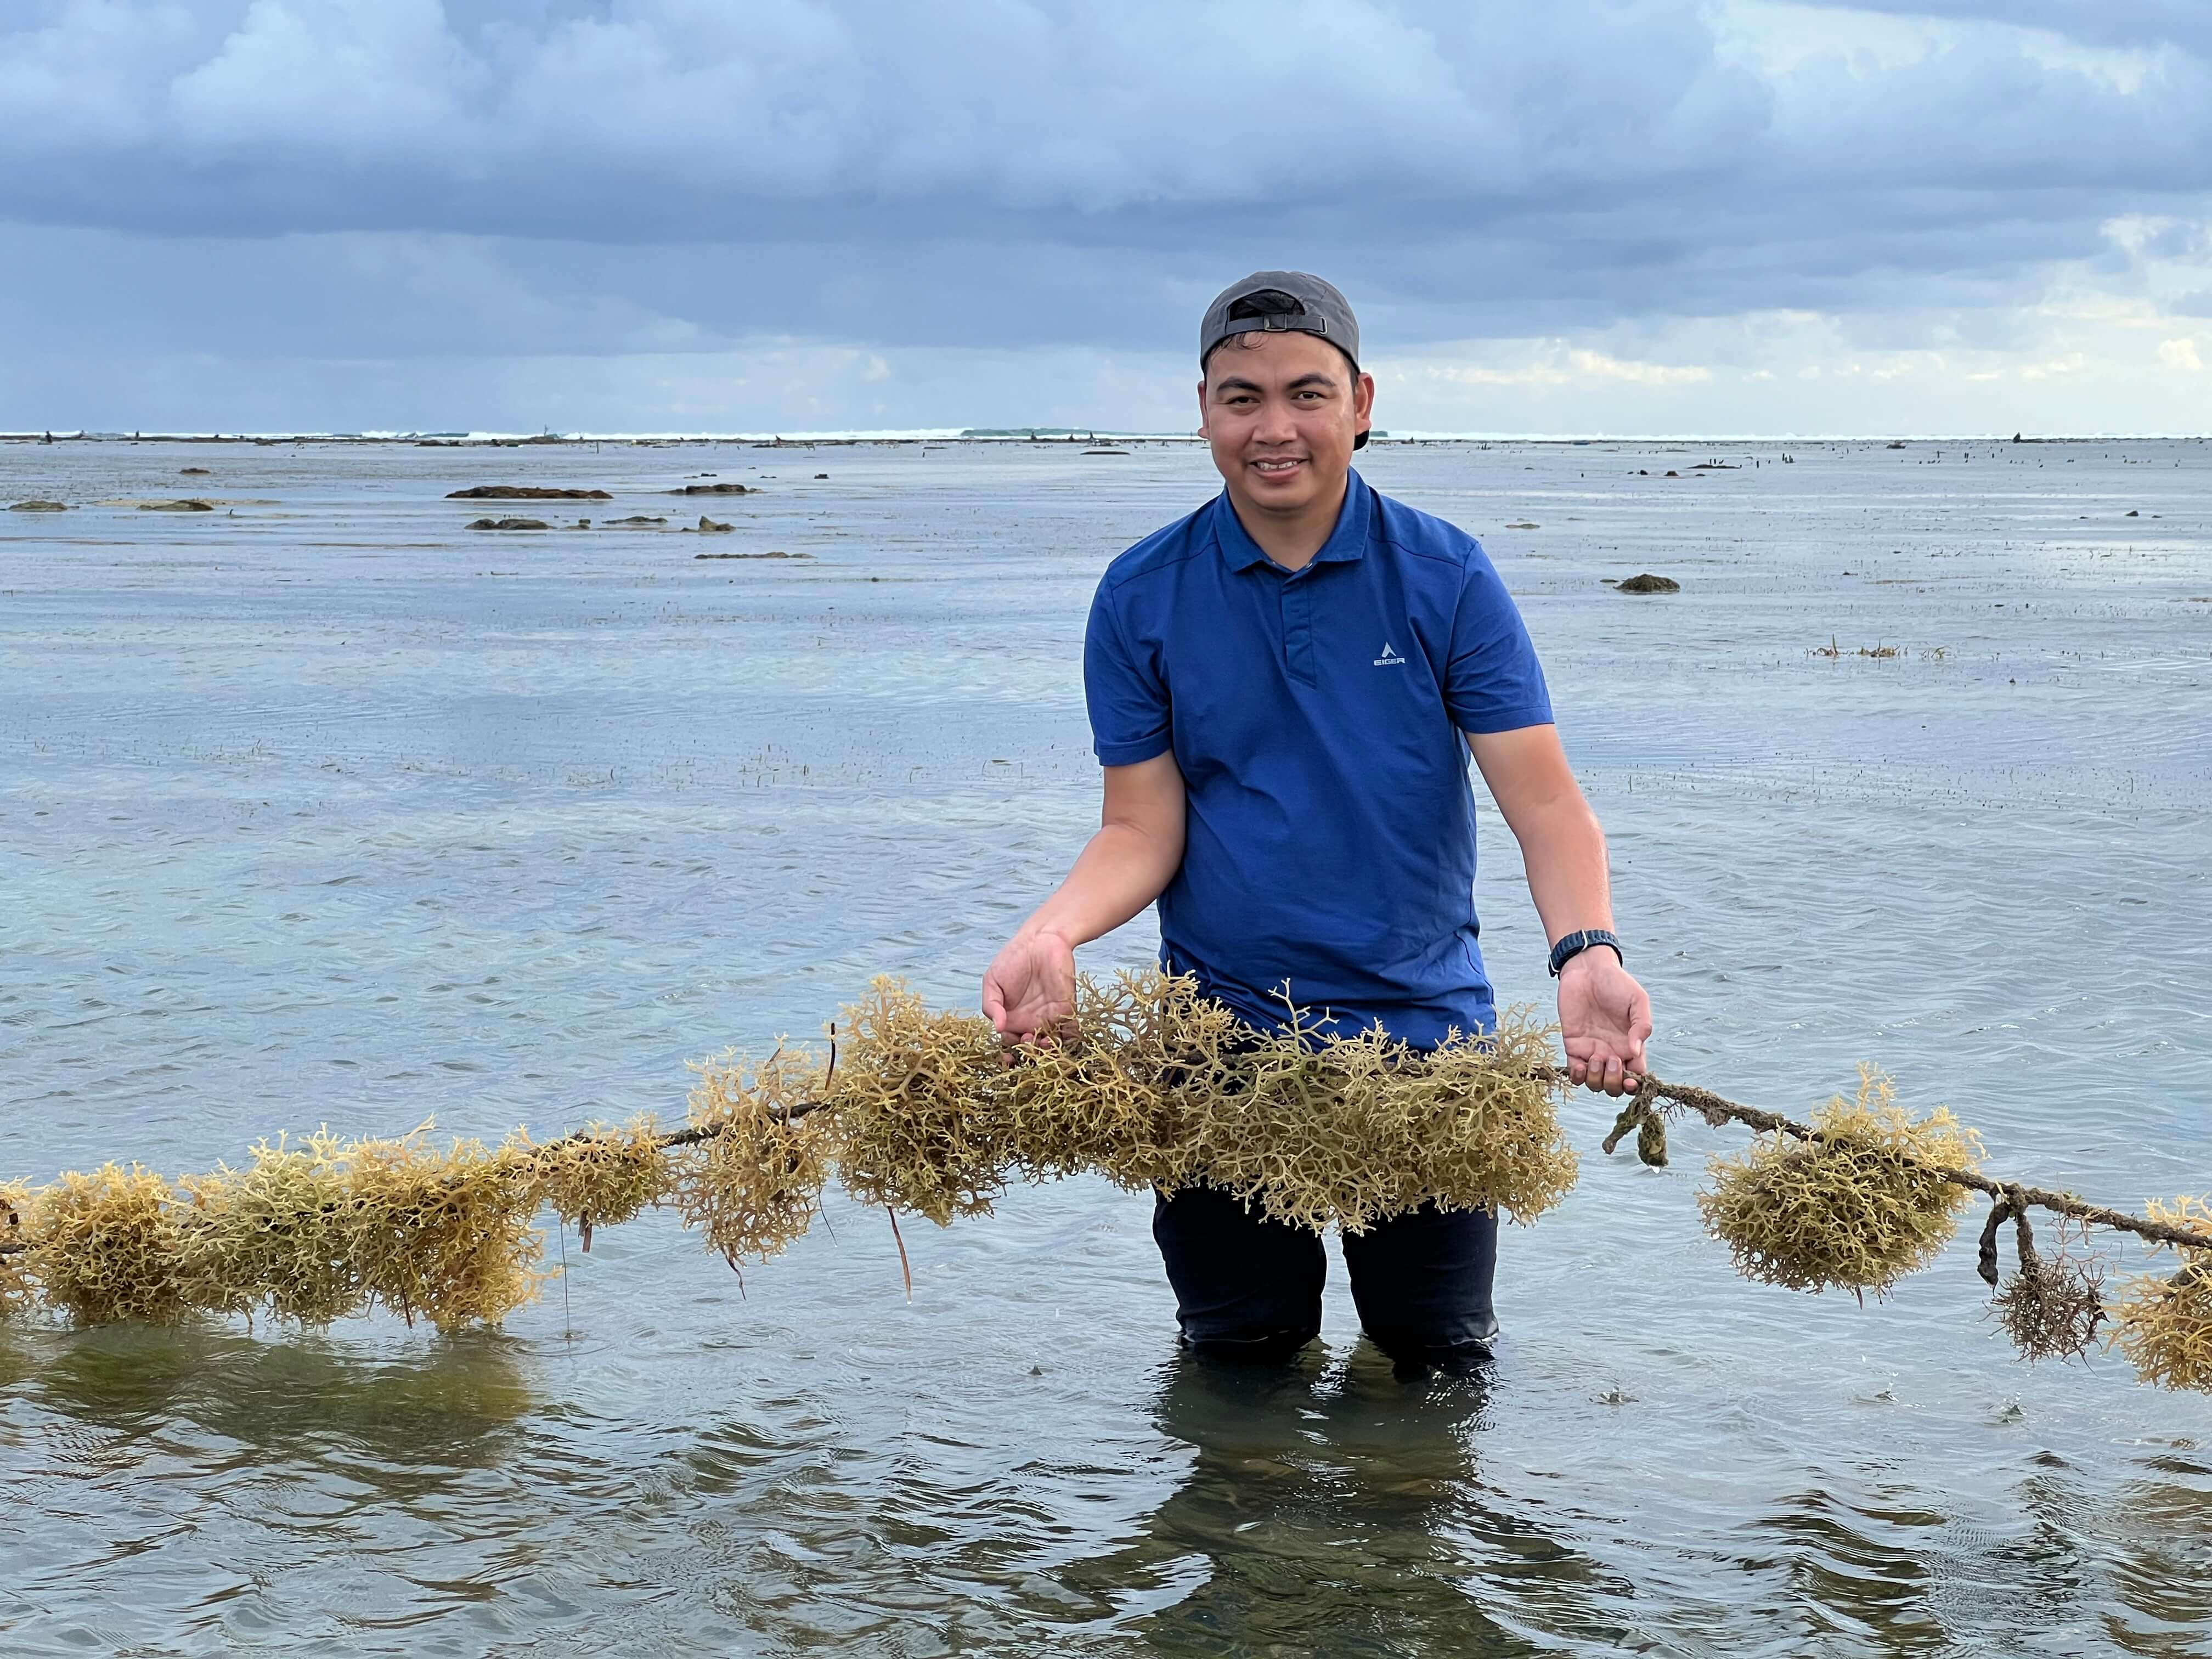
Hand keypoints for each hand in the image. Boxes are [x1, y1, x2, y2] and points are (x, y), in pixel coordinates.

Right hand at [982, 929, 1076, 1046]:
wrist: (1040, 940)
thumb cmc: (1012, 959)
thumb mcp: (992, 981)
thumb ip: (991, 1005)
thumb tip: (998, 1028)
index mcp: (1010, 1019)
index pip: (1009, 1044)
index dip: (1009, 1054)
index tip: (1007, 1059)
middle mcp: (1030, 1023)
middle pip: (1031, 1049)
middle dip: (1029, 1054)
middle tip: (1027, 1043)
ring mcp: (1049, 1018)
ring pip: (1050, 1046)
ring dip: (1048, 1052)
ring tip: (1043, 1044)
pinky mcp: (1067, 1010)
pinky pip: (1070, 1032)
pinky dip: (1068, 1042)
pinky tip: (1060, 1041)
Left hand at [1557, 948, 1651, 1095]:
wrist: (1587, 970)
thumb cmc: (1616, 983)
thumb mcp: (1638, 1001)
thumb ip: (1642, 1026)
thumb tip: (1635, 1053)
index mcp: (1631, 1046)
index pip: (1636, 1076)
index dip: (1634, 1085)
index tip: (1630, 1080)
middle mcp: (1612, 1053)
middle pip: (1614, 1086)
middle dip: (1614, 1082)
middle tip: (1612, 1059)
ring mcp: (1592, 1051)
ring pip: (1594, 1083)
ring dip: (1596, 1079)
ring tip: (1596, 1057)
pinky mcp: (1573, 1046)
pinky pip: (1574, 1073)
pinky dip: (1577, 1076)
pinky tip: (1580, 1064)